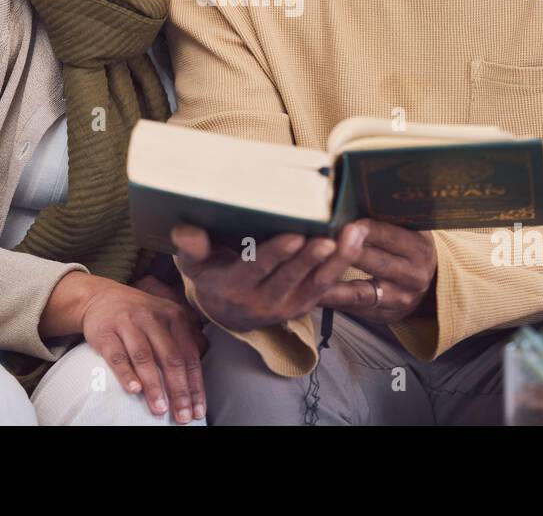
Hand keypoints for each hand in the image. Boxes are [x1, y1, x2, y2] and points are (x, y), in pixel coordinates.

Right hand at [77, 278, 208, 423]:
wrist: (102, 297)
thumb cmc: (140, 316)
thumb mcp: (167, 317)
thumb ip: (186, 338)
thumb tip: (202, 367)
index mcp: (175, 317)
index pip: (190, 356)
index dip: (195, 386)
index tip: (197, 411)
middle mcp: (154, 318)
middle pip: (171, 358)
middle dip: (179, 391)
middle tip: (182, 416)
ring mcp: (129, 324)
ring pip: (145, 358)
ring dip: (154, 386)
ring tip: (160, 409)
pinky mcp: (106, 332)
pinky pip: (118, 356)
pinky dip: (126, 374)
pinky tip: (134, 390)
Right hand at [171, 222, 366, 332]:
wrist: (227, 312)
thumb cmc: (211, 275)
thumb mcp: (193, 265)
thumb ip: (190, 247)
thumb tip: (186, 230)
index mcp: (235, 286)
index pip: (256, 269)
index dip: (276, 254)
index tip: (294, 236)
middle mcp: (263, 300)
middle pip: (291, 278)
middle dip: (311, 258)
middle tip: (329, 239)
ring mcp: (287, 305)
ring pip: (316, 284)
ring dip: (336, 261)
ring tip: (353, 236)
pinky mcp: (304, 305)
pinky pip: (327, 287)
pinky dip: (343, 266)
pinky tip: (356, 242)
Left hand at [317, 220, 437, 323]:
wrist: (421, 286)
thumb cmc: (402, 248)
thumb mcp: (402, 230)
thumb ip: (379, 219)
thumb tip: (343, 201)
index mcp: (418, 245)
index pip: (388, 234)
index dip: (361, 229)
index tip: (338, 222)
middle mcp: (414, 274)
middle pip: (374, 261)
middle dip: (342, 252)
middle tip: (316, 242)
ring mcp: (400, 298)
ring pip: (360, 288)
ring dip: (331, 277)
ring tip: (307, 268)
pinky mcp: (384, 314)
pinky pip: (352, 305)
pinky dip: (331, 297)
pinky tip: (310, 291)